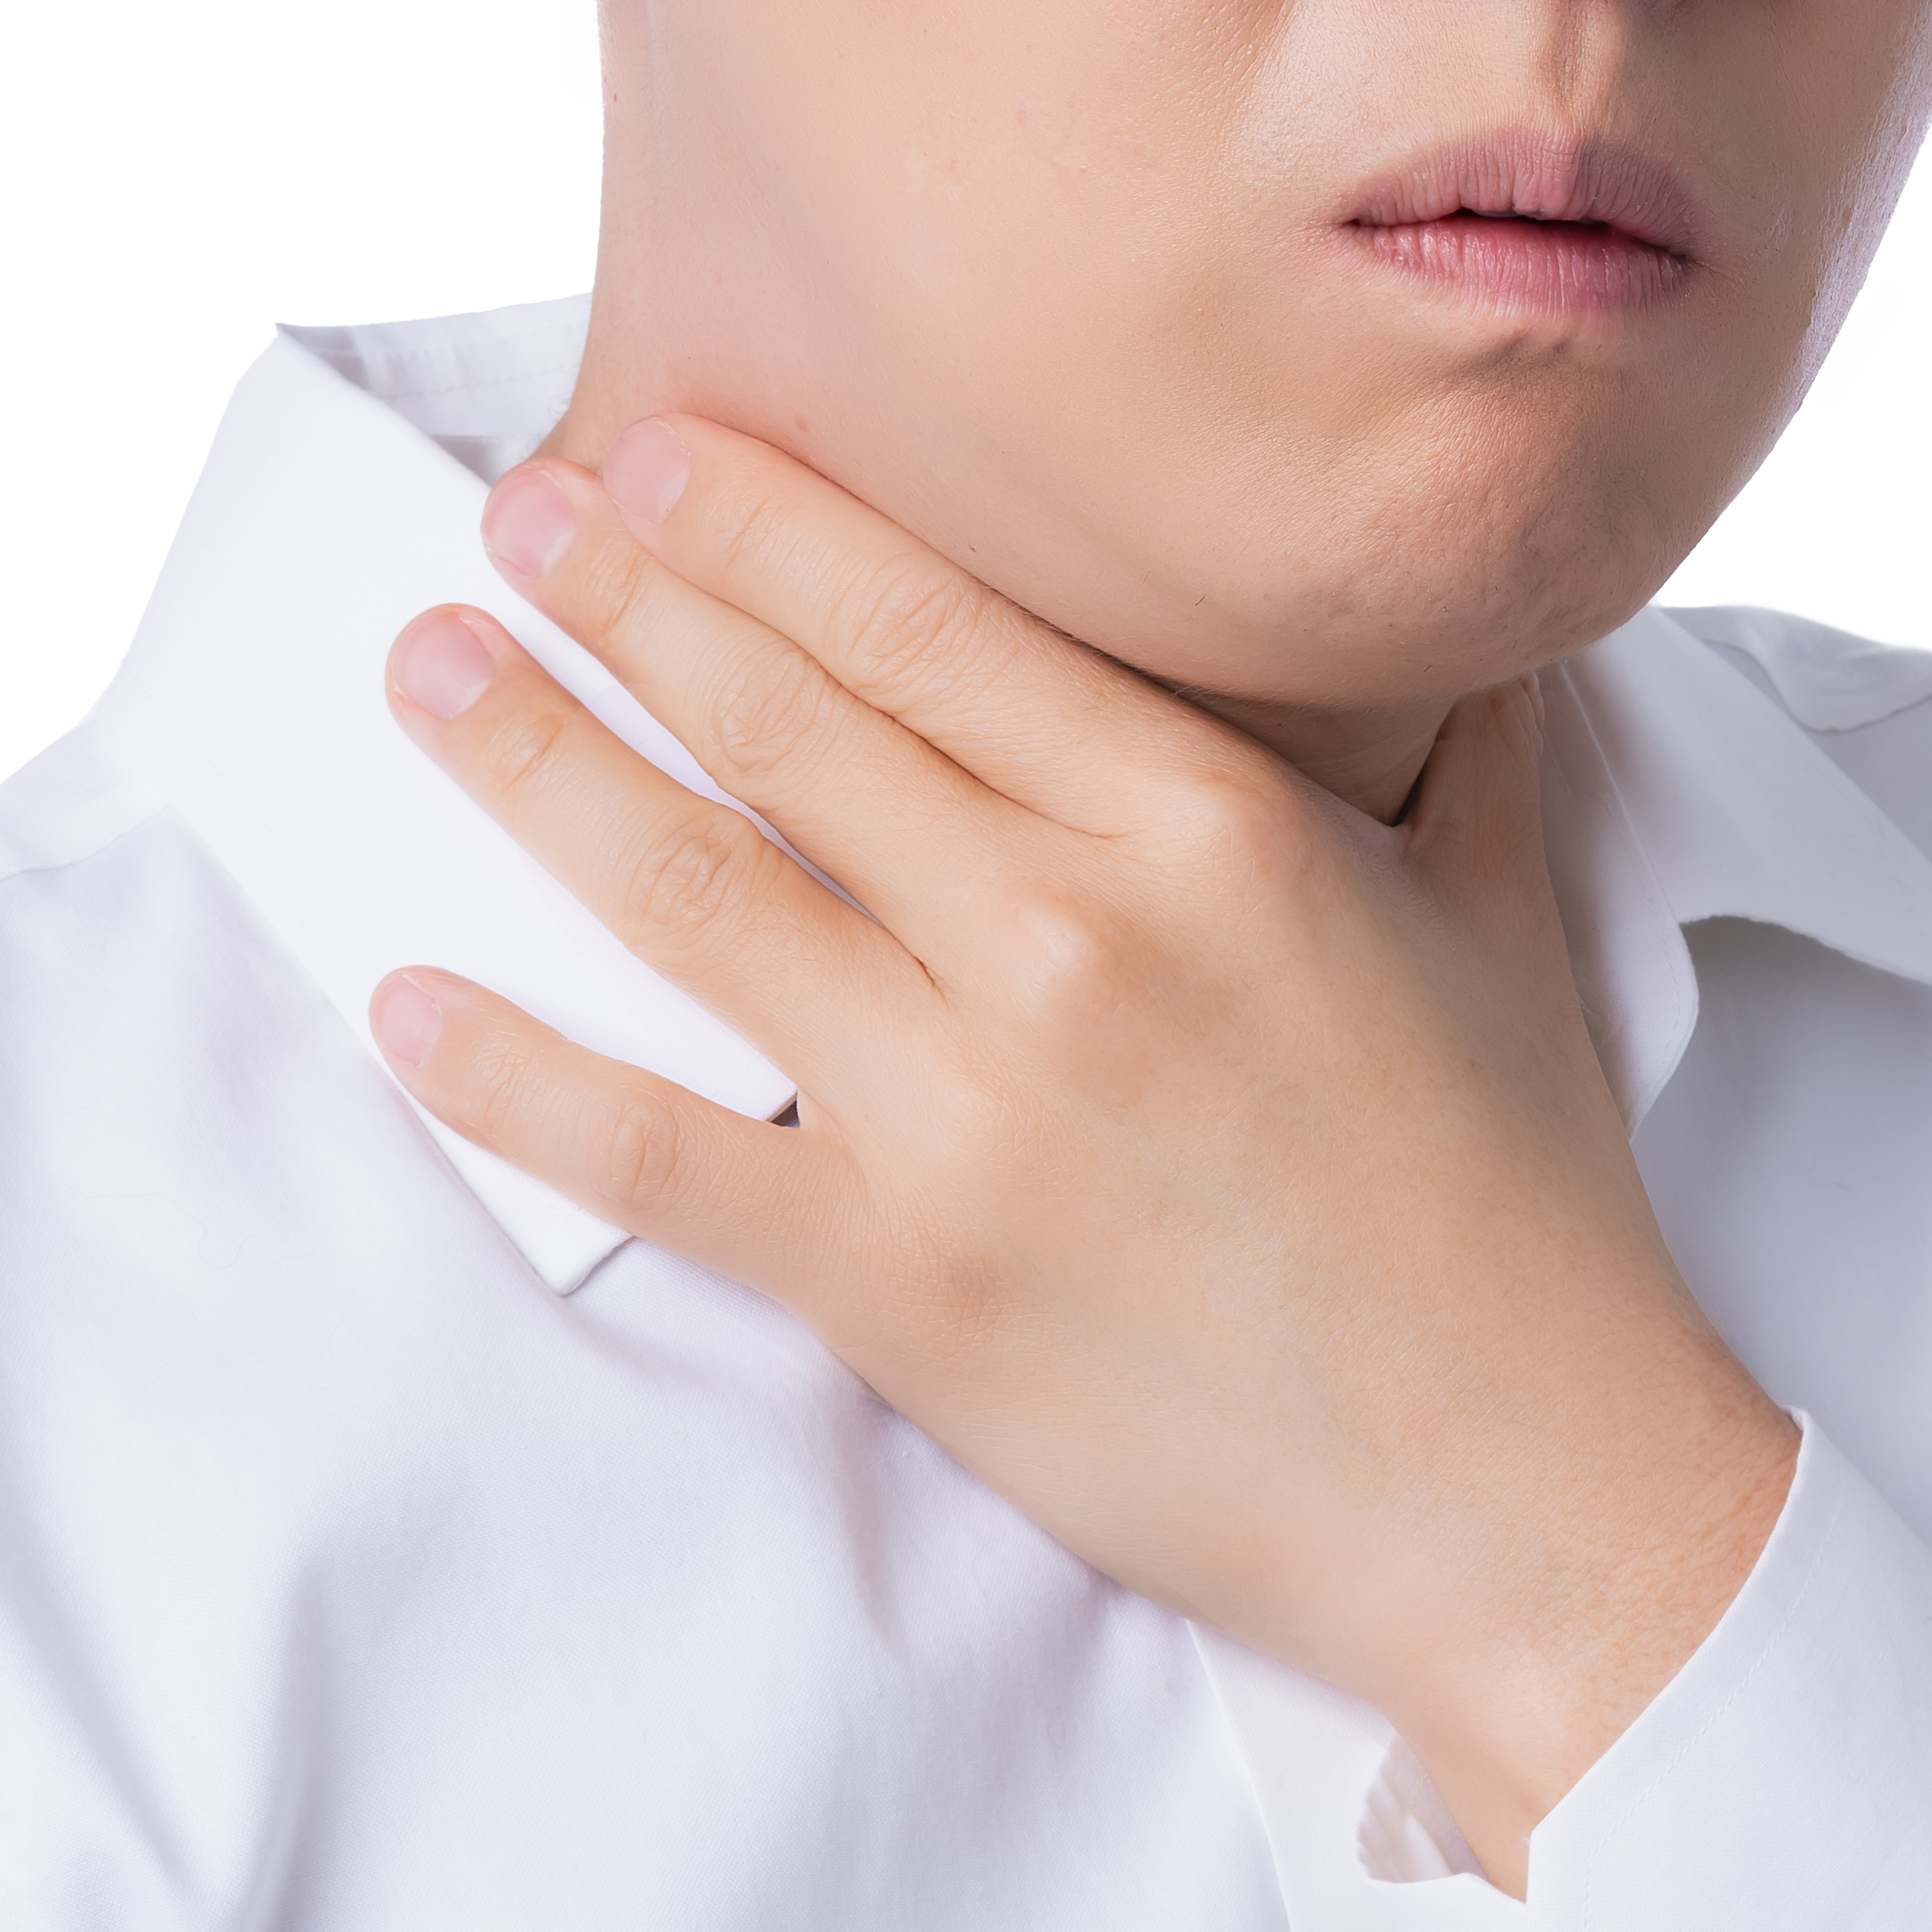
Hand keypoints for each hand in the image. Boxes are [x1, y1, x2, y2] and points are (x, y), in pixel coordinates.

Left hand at [362, 417, 1794, 1887]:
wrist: (1521, 1479)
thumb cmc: (1520, 1197)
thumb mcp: (1503, 914)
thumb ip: (1464, 739)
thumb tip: (1472, 624)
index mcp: (1212, 827)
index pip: (930, 623)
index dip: (766, 525)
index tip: (654, 452)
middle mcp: (1067, 939)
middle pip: (782, 719)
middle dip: (619, 595)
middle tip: (507, 515)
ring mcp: (968, 1112)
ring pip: (689, 892)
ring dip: (535, 764)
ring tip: (432, 673)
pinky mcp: (898, 1280)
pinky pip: (654, 1153)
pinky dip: (510, 1077)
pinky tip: (410, 1003)